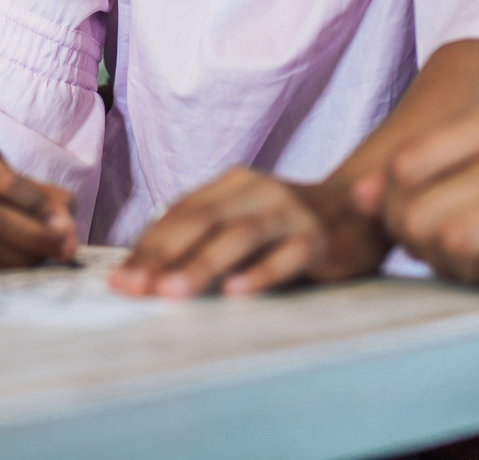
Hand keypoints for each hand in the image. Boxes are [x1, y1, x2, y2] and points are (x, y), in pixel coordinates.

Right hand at [0, 144, 78, 266]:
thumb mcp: (6, 175)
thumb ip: (43, 197)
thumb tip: (67, 234)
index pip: (2, 181)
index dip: (35, 204)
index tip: (61, 222)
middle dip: (33, 236)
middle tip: (62, 248)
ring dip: (19, 257)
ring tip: (43, 257)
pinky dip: (1, 267)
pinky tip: (19, 263)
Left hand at [111, 167, 386, 298]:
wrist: (359, 214)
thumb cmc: (285, 225)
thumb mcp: (242, 220)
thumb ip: (202, 237)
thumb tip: (143, 273)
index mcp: (231, 184)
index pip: (179, 213)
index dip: (147, 247)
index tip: (120, 280)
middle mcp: (257, 191)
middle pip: (202, 220)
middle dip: (163, 256)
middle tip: (135, 288)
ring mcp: (289, 213)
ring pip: (239, 236)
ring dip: (202, 264)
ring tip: (172, 292)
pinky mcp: (319, 240)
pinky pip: (287, 256)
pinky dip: (260, 273)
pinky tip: (236, 293)